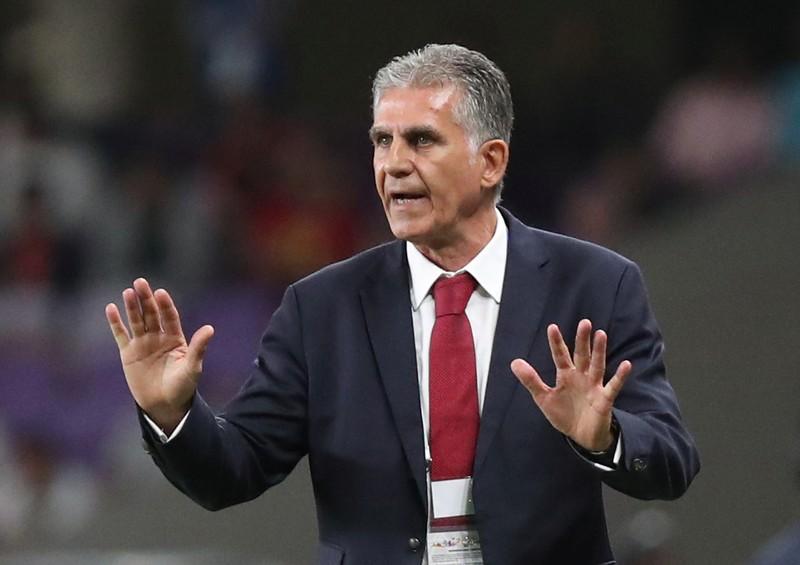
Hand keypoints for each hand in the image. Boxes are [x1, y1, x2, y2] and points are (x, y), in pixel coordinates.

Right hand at [105, 278, 213, 432]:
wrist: (165, 406)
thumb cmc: (183, 387)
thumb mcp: (192, 367)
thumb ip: (198, 347)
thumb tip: (210, 328)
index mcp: (175, 338)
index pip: (170, 317)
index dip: (165, 305)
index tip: (160, 293)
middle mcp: (159, 337)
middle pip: (151, 314)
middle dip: (146, 299)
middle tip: (140, 282)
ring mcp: (143, 344)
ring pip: (136, 321)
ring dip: (132, 307)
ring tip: (127, 291)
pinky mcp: (128, 353)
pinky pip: (121, 335)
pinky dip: (115, 323)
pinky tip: (111, 308)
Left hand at [510, 319, 630, 451]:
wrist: (581, 436)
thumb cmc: (564, 414)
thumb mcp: (544, 398)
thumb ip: (531, 380)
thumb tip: (514, 362)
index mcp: (566, 375)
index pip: (560, 355)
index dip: (556, 343)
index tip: (552, 327)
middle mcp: (581, 377)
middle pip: (582, 355)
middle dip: (582, 340)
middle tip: (584, 322)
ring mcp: (594, 386)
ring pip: (598, 365)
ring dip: (599, 351)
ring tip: (601, 334)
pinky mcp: (605, 399)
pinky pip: (613, 386)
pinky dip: (620, 376)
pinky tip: (626, 364)